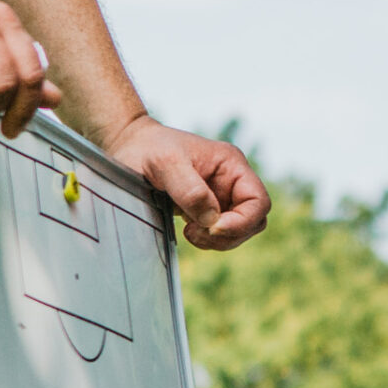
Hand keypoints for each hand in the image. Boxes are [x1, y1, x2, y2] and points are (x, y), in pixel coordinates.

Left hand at [101, 116, 270, 250]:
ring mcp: (221, 197)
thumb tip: (212, 219)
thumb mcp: (166, 164)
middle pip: (252, 221)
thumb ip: (191, 190)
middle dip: (229, 234)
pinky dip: (207, 239)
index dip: (242, 222)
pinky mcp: (207, 210)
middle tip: (196, 233)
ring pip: (238, 231)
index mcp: (231, 165)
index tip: (213, 228)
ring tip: (189, 231)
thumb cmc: (148, 148)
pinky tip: (187, 229)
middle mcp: (232, 181)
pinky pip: (220, 234)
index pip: (258, 201)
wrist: (129, 147)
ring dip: (217, 240)